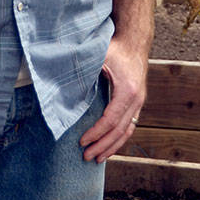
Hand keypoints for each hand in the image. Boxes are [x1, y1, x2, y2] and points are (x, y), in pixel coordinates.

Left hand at [79, 36, 146, 162]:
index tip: (82, 141)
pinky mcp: (137, 102)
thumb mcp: (99, 56)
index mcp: (127, 90)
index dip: (96, 132)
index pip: (111, 119)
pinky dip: (119, 138)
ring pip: (127, 131)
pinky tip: (109, 147)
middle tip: (86, 156)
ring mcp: (139, 101)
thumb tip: (60, 81)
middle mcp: (137, 98)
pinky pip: (130, 125)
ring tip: (97, 158)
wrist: (134, 41)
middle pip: (120, 130)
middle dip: (102, 145)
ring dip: (112, 146)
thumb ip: (83, 69)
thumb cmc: (115, 48)